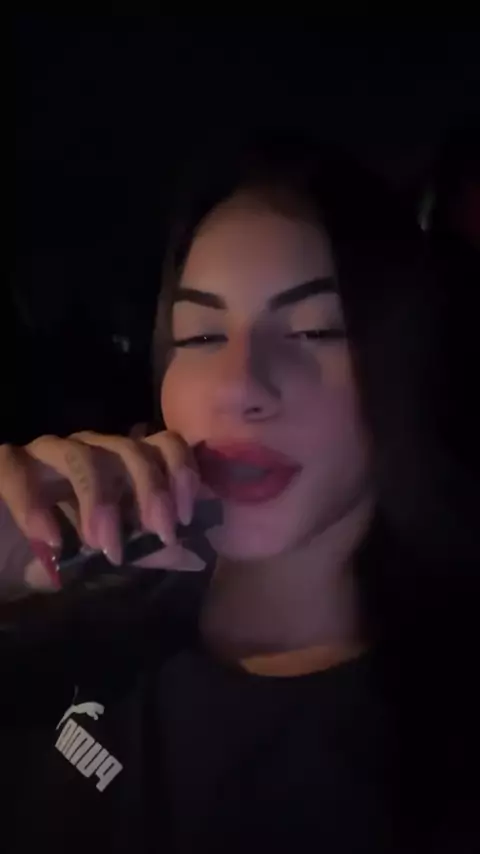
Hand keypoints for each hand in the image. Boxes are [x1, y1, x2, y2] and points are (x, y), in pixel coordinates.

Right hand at [0, 430, 205, 592]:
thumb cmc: (54, 553)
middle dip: (151, 489)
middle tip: (158, 532)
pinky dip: (34, 503)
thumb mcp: (105, 556)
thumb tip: (195, 555)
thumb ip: (146, 551)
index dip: (180, 472)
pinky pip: (17, 468)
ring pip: (81, 454)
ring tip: (105, 544)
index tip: (184, 516)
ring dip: (99, 499)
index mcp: (119, 467)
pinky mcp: (4, 464)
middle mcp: (87, 451)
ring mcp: (44, 454)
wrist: (0, 558)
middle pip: (130, 448)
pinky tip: (51, 541)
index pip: (162, 445)